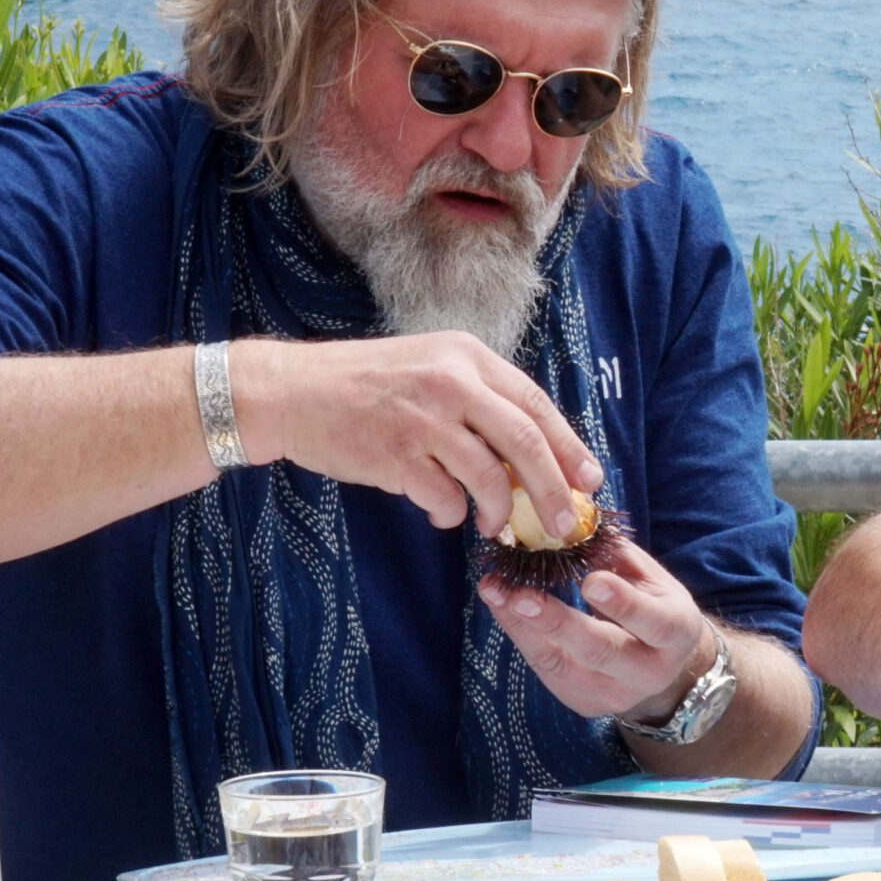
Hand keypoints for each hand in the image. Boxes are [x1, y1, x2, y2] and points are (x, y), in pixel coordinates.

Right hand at [231, 333, 602, 537]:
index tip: (590, 479)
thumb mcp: (430, 367)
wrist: (291, 392)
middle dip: (553, 489)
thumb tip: (533, 452)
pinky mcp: (395, 454)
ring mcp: (423, 418)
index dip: (569, 446)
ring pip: (488, 476)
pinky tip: (439, 509)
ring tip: (495, 525)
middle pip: (525, 441)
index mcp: (466, 356)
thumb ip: (479, 399)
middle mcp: (451, 381)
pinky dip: (450, 513)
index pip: (535, 403)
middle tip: (566, 524)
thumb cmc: (366, 385)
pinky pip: (444, 498)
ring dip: (499, 510)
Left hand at [479, 537, 712, 722]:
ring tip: (495, 593)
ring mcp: (614, 694)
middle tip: (521, 596)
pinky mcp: (583, 702)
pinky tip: (501, 606)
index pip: (653, 622)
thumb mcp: (649, 577)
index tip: (591, 581)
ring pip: (563, 664)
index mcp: (677, 632)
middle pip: (601, 650)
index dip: (623, 603)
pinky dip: (520, 635)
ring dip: (523, 627)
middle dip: (557, 622)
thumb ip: (615, 555)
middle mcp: (650, 672)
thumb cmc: (654, 605)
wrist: (662, 664)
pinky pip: (546, 670)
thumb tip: (570, 521)